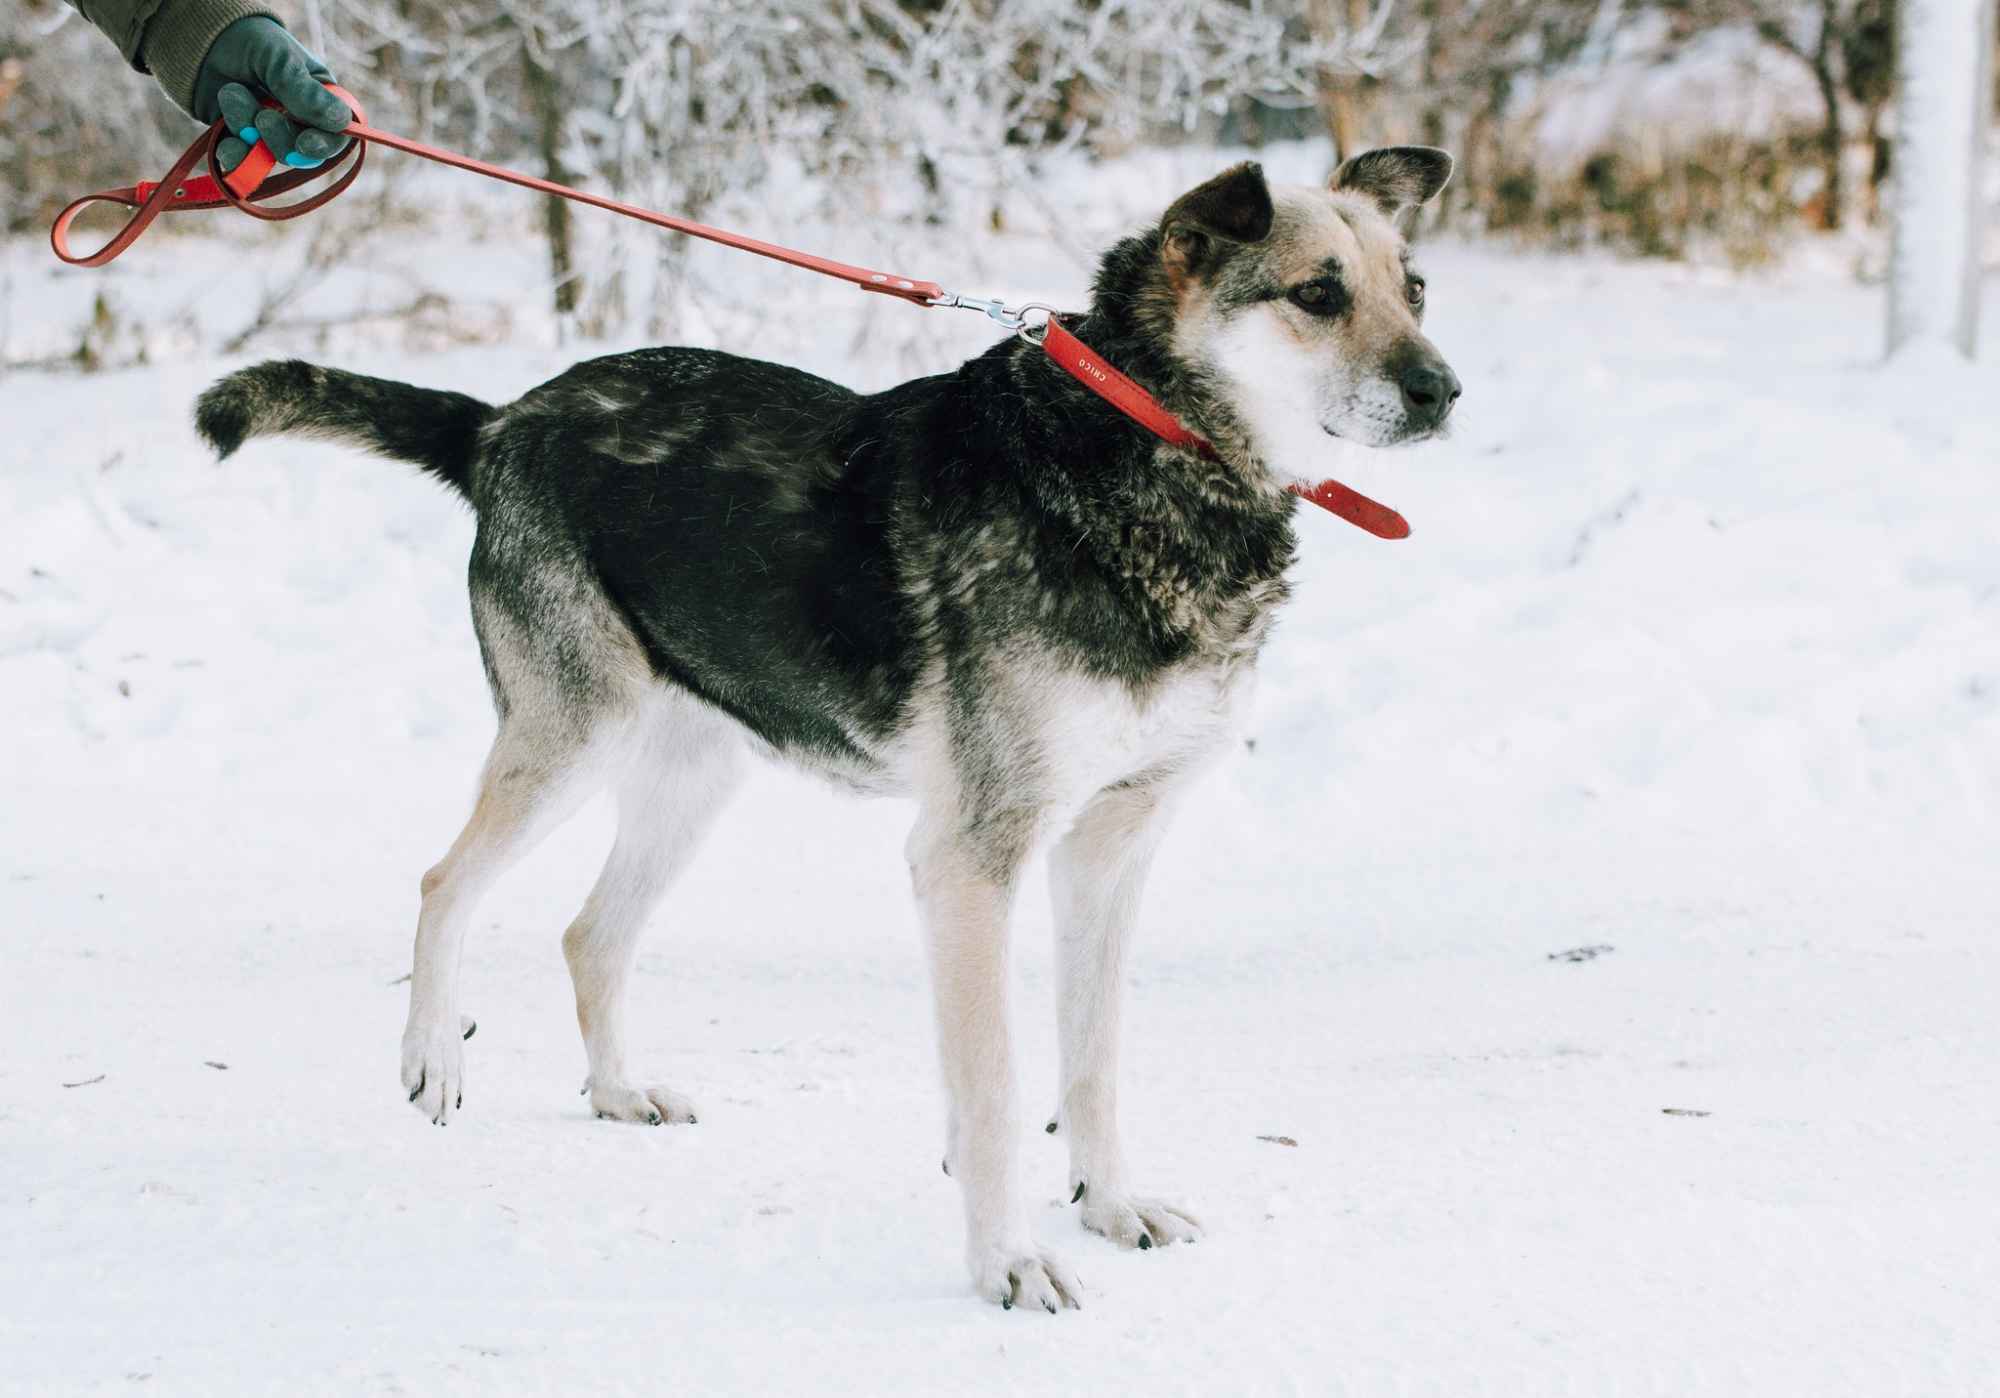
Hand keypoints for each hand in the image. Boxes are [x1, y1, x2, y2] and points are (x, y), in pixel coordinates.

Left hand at [191, 17, 351, 173]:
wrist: (200, 37)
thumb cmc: (250, 40)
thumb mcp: (281, 60)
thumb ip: (306, 93)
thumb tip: (341, 121)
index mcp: (319, 99)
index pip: (335, 134)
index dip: (324, 144)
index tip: (305, 143)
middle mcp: (298, 120)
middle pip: (302, 154)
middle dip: (280, 138)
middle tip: (263, 116)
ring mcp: (268, 132)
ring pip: (269, 156)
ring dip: (249, 130)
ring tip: (232, 93)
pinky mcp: (240, 139)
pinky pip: (241, 161)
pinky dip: (233, 152)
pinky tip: (226, 136)